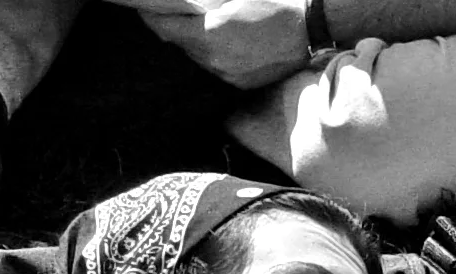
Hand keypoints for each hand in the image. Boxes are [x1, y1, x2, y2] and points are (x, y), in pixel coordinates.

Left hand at [129, 0, 310, 87]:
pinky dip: (213, 55)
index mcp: (211, 33)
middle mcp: (216, 59)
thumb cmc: (273, 3)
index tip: (145, 8)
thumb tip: (181, 4)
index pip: (165, 28)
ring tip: (199, 27)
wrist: (310, 28)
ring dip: (193, 43)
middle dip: (172, 28)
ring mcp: (229, 74)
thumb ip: (201, 2)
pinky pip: (216, 68)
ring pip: (197, 58)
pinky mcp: (241, 83)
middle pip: (180, 44)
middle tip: (171, 13)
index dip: (151, 17)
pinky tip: (222, 43)